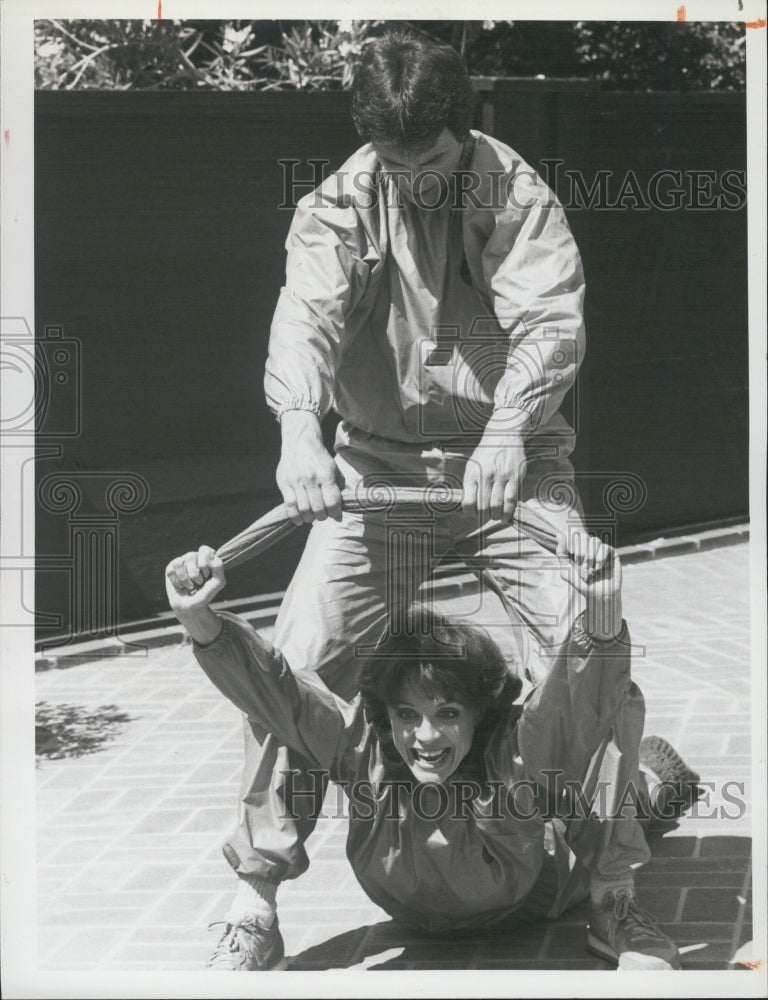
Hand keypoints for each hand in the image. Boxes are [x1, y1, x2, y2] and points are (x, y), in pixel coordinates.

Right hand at [165, 546, 225, 613]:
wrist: (190, 608)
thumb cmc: (205, 594)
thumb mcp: (218, 583)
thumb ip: (218, 567)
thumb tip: (209, 553)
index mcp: (206, 557)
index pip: (204, 550)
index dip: (205, 564)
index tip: (207, 575)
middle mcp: (194, 557)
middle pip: (191, 557)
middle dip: (195, 575)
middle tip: (199, 583)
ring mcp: (182, 562)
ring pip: (179, 563)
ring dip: (185, 580)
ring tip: (190, 586)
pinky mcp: (170, 568)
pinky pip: (171, 571)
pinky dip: (177, 582)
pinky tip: (181, 586)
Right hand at [276, 411, 342, 525]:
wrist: (300, 442)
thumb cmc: (320, 459)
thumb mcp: (334, 469)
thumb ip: (338, 488)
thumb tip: (339, 511)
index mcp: (326, 475)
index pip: (332, 502)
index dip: (335, 514)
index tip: (336, 515)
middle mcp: (311, 479)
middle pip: (318, 509)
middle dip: (323, 517)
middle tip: (323, 515)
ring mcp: (296, 481)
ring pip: (304, 509)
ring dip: (310, 518)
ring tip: (312, 516)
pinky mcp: (284, 483)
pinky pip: (290, 505)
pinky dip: (295, 517)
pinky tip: (299, 520)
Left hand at [462, 428, 526, 521]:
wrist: (503, 435)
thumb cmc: (485, 453)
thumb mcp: (472, 465)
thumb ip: (470, 484)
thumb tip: (468, 505)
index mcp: (472, 474)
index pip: (468, 502)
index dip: (469, 513)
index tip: (471, 514)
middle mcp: (485, 476)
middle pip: (483, 506)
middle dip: (483, 516)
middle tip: (485, 516)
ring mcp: (501, 477)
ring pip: (497, 505)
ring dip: (495, 516)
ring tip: (495, 516)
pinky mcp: (515, 477)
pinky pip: (511, 500)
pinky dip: (508, 511)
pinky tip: (505, 515)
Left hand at [556, 532, 622, 639]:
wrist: (598, 596)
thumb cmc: (582, 584)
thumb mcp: (566, 570)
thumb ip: (561, 553)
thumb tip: (558, 534)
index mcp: (578, 548)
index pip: (574, 534)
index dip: (571, 543)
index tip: (572, 556)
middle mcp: (589, 547)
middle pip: (583, 536)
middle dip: (580, 552)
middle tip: (581, 566)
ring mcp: (601, 549)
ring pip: (594, 540)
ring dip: (590, 556)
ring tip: (590, 570)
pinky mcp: (612, 554)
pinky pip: (604, 547)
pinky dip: (600, 558)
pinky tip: (598, 568)